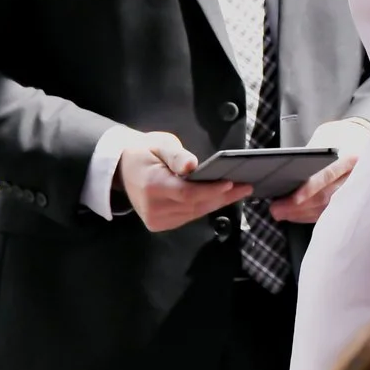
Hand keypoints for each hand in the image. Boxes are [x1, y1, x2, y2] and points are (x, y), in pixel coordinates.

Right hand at [118, 130, 250, 232]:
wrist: (123, 169)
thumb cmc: (144, 152)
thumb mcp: (159, 144)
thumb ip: (176, 156)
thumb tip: (192, 166)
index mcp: (152, 186)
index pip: (187, 193)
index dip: (210, 190)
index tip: (231, 183)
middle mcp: (153, 208)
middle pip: (195, 205)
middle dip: (222, 196)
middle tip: (246, 186)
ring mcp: (155, 220)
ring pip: (194, 213)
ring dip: (217, 202)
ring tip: (239, 191)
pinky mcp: (159, 225)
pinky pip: (188, 216)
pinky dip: (205, 206)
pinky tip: (220, 197)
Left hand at [271, 118, 369, 222]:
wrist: (366, 142)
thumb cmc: (344, 137)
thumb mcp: (327, 136)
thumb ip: (312, 153)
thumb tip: (288, 170)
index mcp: (351, 157)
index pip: (329, 175)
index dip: (310, 189)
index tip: (294, 198)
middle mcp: (356, 177)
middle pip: (326, 197)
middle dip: (299, 207)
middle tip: (277, 209)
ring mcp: (355, 191)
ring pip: (327, 209)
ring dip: (302, 214)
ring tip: (282, 213)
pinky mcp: (351, 201)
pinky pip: (330, 213)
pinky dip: (311, 215)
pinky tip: (297, 214)